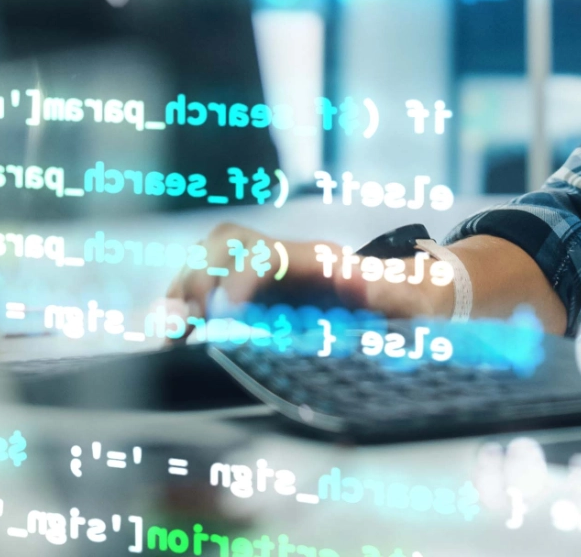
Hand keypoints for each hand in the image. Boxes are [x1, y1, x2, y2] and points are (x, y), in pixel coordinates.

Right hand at [161, 222, 454, 337]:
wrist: (408, 298)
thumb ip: (390, 293)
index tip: (224, 312)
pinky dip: (183, 304)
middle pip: (227, 244)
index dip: (241, 276)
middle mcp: (287, 257)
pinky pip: (205, 284)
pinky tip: (173, 336)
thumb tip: (361, 281)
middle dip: (198, 276)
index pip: (269, 254)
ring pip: (208, 259)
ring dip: (181, 290)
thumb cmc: (410, 303)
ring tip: (169, 332)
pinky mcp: (252, 293)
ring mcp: (266, 271)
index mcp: (319, 259)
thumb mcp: (412, 300)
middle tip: (183, 322)